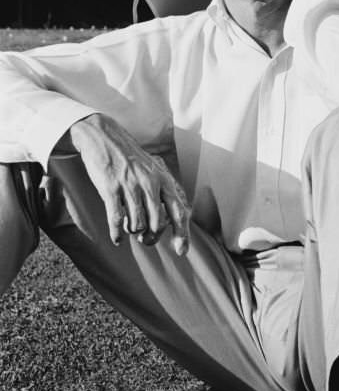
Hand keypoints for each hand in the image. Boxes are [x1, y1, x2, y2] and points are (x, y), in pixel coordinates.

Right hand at [64, 114, 190, 254]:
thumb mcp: (153, 171)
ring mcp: (130, 186)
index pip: (179, 211)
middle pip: (157, 223)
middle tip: (146, 239)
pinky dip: (117, 233)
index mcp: (164, 180)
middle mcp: (150, 183)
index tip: (181, 252)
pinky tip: (117, 238)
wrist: (105, 138)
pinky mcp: (110, 188)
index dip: (181, 234)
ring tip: (130, 230)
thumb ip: (162, 192)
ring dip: (134, 232)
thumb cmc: (131, 159)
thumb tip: (169, 220)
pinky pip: (116, 219)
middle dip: (151, 237)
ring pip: (137, 224)